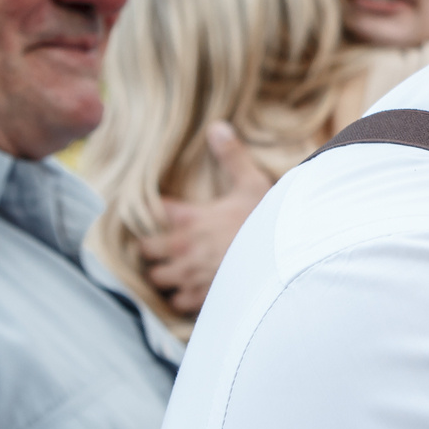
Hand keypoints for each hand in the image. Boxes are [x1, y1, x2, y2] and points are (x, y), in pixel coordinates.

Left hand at [137, 122, 270, 316]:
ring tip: (177, 268)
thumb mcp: (253, 185)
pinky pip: (176, 301)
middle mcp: (182, 248)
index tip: (162, 213)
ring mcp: (189, 276)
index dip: (154, 213)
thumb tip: (217, 126)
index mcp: (190, 218)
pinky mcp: (200, 298)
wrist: (283, 265)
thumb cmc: (267, 224)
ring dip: (164, 274)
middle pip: (145, 250)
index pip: (154, 213)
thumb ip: (232, 157)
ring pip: (157, 278)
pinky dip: (181, 297)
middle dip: (152, 247)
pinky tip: (193, 289)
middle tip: (166, 243)